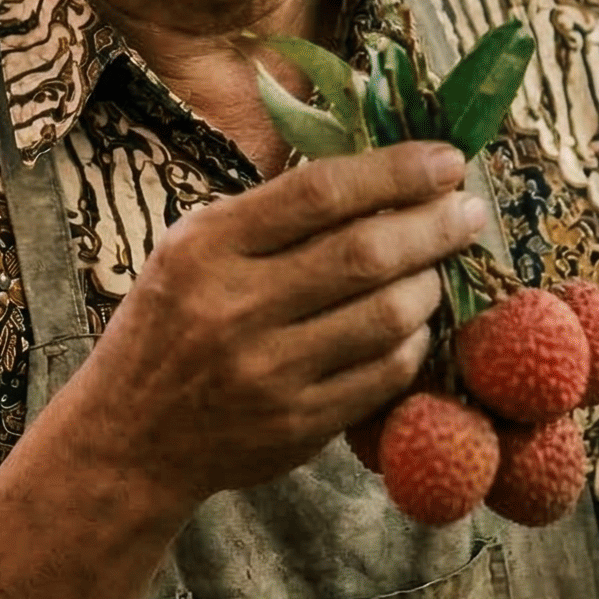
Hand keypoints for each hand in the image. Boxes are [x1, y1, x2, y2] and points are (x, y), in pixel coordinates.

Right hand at [55, 142, 483, 514]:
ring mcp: (268, 373)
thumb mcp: (192, 248)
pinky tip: (414, 322)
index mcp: (207, 247)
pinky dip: (413, 341)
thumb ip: (271, 214)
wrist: (129, 437)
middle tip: (469, 210)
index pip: (320, 193)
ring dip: (430, 284)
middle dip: (433, 225)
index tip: (446, 161)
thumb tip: (378, 172)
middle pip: (365, 253)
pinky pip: (383, 375)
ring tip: (439, 267)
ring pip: (386, 316)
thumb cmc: (170, 323)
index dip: (395, 171)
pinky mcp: (297, 426)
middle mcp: (234, 307)